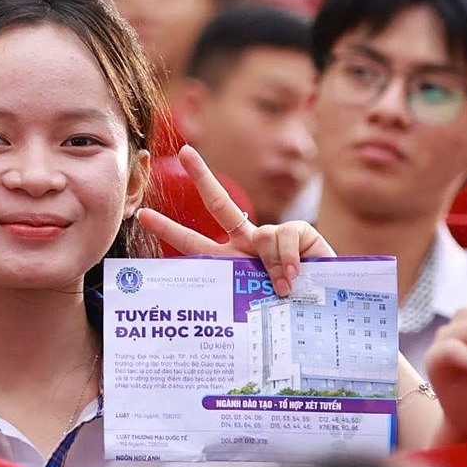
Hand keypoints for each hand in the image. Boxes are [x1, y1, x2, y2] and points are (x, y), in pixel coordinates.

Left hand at [138, 146, 333, 296]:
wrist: (325, 308)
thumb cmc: (287, 314)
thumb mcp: (262, 307)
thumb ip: (258, 289)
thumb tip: (275, 269)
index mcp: (229, 263)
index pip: (194, 243)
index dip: (168, 230)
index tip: (142, 215)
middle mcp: (246, 244)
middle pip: (221, 204)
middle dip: (203, 177)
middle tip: (186, 152)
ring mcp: (272, 237)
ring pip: (263, 234)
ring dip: (273, 266)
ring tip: (285, 290)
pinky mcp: (299, 231)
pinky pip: (286, 237)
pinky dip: (289, 259)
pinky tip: (297, 275)